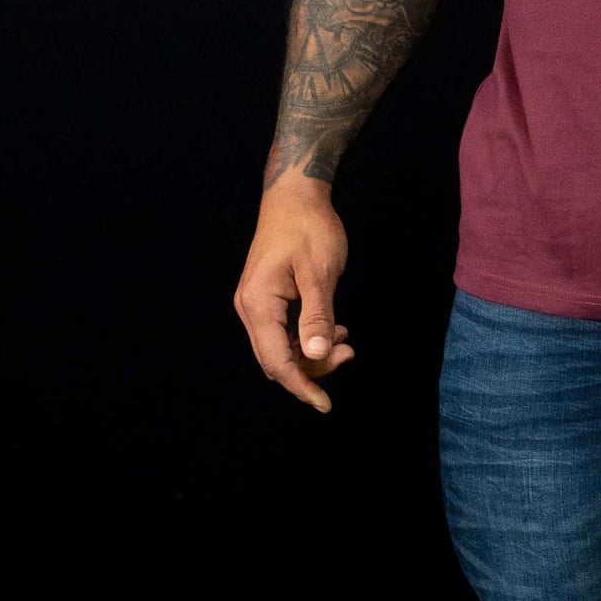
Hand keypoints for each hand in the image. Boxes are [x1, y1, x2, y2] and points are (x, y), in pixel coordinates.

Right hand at [235, 179, 355, 411]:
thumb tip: (316, 357)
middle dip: (312, 368)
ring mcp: (258, 304)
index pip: (277, 361)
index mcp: (258, 303)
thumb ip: (318, 317)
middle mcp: (251, 308)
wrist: (295, 195)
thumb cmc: (308, 227)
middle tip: (348, 353)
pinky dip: (310, 338)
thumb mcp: (319, 273)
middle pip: (277, 360)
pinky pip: (287, 332)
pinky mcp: (269, 300)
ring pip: (283, 349)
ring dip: (313, 354)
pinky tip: (336, 330)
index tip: (325, 405)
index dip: (301, 386)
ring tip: (346, 342)